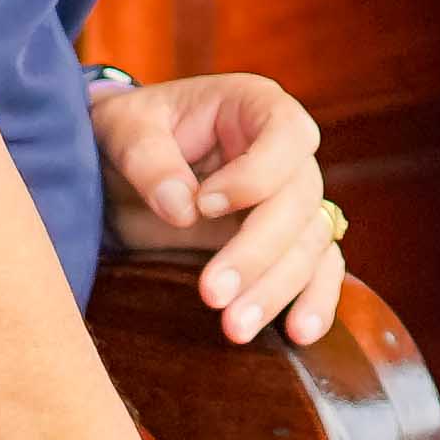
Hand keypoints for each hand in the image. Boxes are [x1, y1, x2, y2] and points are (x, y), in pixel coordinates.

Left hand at [92, 70, 343, 344]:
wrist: (119, 170)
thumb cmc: (128, 134)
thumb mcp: (122, 128)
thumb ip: (148, 158)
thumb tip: (182, 208)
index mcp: (255, 107)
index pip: (286, 135)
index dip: (256, 175)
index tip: (204, 205)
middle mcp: (286, 153)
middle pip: (300, 202)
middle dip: (258, 253)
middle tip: (212, 294)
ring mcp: (291, 201)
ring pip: (310, 245)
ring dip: (276, 289)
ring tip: (234, 328)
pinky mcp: (287, 243)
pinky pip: (319, 270)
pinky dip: (314, 301)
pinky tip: (298, 333)